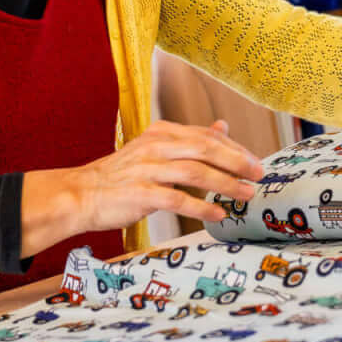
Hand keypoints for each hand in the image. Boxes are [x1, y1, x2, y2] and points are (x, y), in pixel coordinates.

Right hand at [22, 119, 264, 252]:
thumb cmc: (122, 176)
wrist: (82, 194)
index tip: (255, 162)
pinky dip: (201, 208)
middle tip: (259, 175)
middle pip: (206, 149)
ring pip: (195, 173)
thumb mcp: (155, 149)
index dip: (235, 149)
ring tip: (246, 195)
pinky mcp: (140, 194)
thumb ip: (190, 139)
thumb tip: (222, 127)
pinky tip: (218, 215)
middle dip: (237, 162)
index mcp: (162, 132)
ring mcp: (147, 169)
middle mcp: (156, 147)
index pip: (207, 136)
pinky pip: (177, 200)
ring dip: (225, 185)